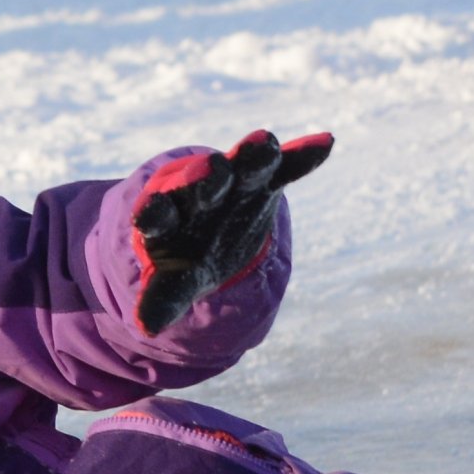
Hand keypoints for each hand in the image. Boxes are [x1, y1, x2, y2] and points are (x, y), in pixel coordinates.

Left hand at [129, 130, 332, 331]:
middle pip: (202, 183)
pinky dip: (303, 155)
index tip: (147, 217)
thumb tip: (147, 330)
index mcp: (170, 217)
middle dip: (207, 178)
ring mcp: (234, 182)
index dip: (156, 214)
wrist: (207, 225)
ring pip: (242, 165)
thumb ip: (164, 300)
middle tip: (213, 171)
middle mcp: (200, 193)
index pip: (160, 212)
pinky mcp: (266, 179)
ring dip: (254, 155)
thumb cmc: (185, 259)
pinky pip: (285, 165)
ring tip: (266, 144)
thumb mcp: (177, 280)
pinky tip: (326, 143)